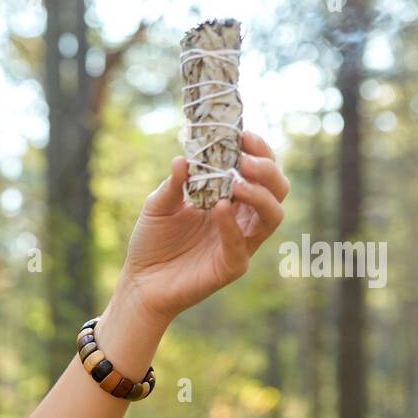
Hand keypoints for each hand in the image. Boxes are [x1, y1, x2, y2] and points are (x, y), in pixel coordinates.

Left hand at [117, 130, 289, 327]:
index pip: (259, 170)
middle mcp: (242, 218)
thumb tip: (183, 158)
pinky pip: (242, 244)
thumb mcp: (158, 205)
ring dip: (259, 195)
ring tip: (237, 182)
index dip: (258, 150)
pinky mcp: (232, 266)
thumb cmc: (152, 242)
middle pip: (277, 190)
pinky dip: (232, 225)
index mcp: (229, 198)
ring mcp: (240, 243)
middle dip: (267, 170)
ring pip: (273, 216)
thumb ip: (174, 184)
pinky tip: (219, 208)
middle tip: (245, 160)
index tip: (242, 135)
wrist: (140, 282)